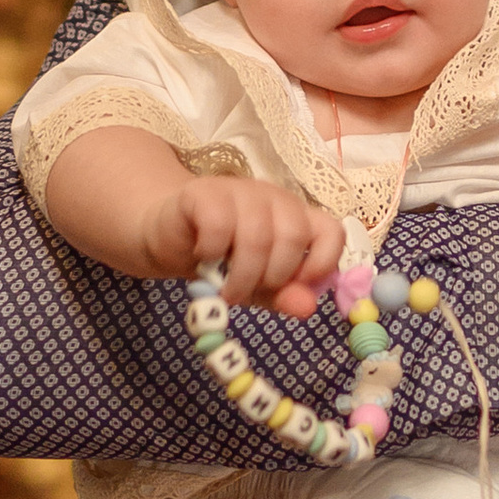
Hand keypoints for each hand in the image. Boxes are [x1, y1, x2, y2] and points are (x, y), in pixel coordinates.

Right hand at [138, 173, 342, 317]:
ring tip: (226, 291)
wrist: (167, 239)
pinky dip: (212, 250)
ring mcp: (239, 190)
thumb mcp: (257, 286)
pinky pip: (218, 223)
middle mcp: (274, 198)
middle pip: (293, 234)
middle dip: (273, 274)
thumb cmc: (220, 261)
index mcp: (296, 217)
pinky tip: (204, 256)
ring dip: (242, 274)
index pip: (331, 231)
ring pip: (257, 233)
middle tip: (249, 293)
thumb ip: (283, 294)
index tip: (297, 285)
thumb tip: (307, 308)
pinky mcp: (204, 192)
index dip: (322, 262)